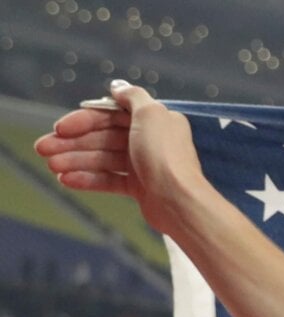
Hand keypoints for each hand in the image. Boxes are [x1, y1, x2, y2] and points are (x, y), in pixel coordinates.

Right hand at [33, 80, 205, 238]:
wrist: (179, 201)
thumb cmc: (165, 156)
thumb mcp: (150, 114)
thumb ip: (132, 96)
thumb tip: (117, 85)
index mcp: (153, 120)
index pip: (109, 116)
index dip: (82, 121)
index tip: (60, 129)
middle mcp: (149, 140)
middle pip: (103, 138)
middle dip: (72, 143)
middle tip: (43, 150)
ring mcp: (144, 164)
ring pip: (103, 159)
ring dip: (75, 161)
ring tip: (52, 166)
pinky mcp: (141, 188)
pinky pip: (110, 179)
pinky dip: (89, 179)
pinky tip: (67, 180)